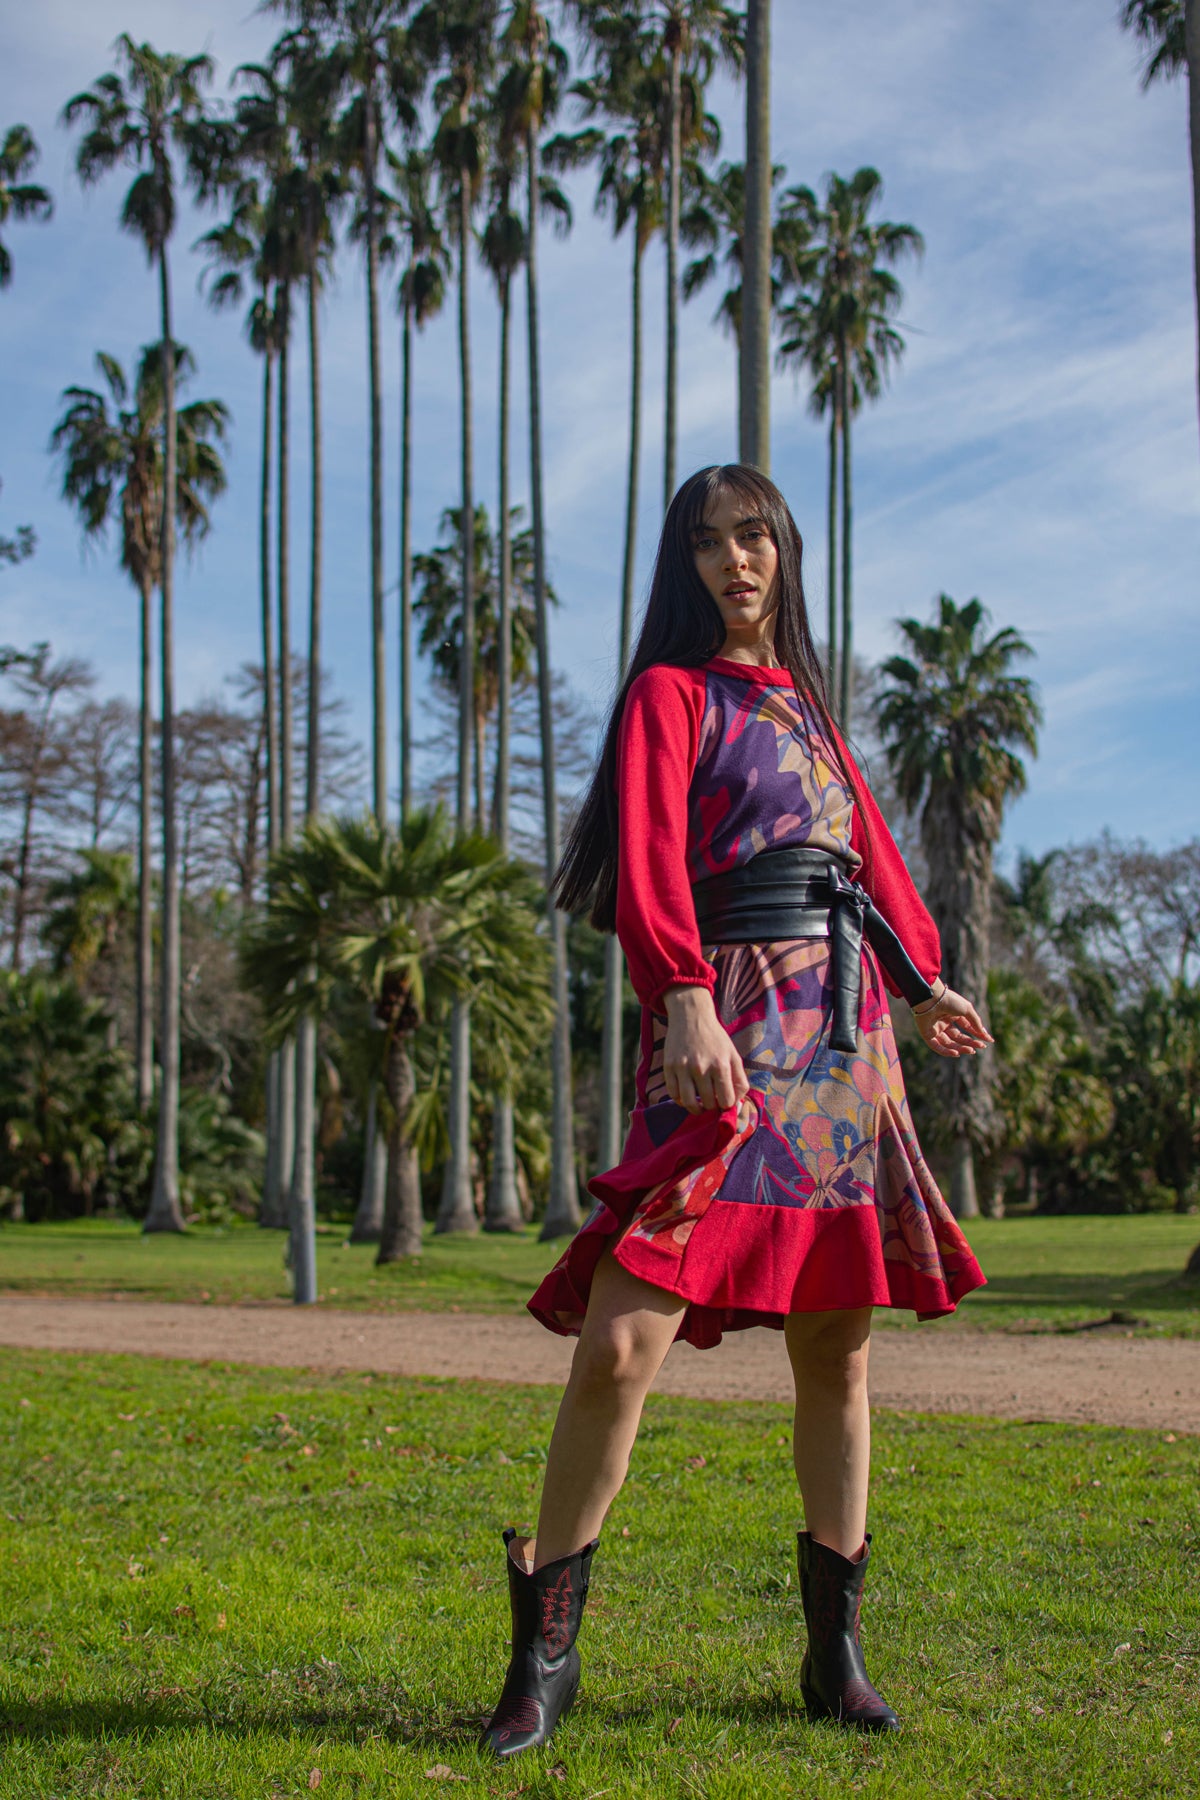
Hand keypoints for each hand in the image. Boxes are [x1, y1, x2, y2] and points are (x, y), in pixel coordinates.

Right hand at [662, 985, 749, 1112]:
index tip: (724, 1101)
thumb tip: (737, 1103)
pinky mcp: (669, 1066)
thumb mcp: (733, 1054)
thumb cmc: (715, 1038)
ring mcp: (683, 1067)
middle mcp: (702, 1067)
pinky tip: (686, 1096)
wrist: (691, 1016)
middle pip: (708, 1103)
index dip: (726, 1105)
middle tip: (712, 1101)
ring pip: (689, 1102)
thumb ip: (739, 1079)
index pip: (726, 1100)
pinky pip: (673, 1094)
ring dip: (696, 1109)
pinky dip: (680, 1100)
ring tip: (699, 1106)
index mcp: (721, 1065)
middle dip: (712, 1106)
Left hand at [912, 984, 992, 1058]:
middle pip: (958, 1036)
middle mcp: (943, 1022)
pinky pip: (936, 1046)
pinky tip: (956, 1053)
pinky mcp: (926, 1034)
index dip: (977, 1034)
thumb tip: (983, 1033)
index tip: (988, 1040)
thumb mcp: (967, 1009)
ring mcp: (935, 1029)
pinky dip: (946, 1051)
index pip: (966, 1027)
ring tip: (971, 1050)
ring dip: (961, 1048)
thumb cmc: (949, 1001)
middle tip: (981, 1046)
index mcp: (952, 1014)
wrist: (931, 998)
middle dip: (970, 1042)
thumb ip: (975, 1021)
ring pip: (949, 1043)